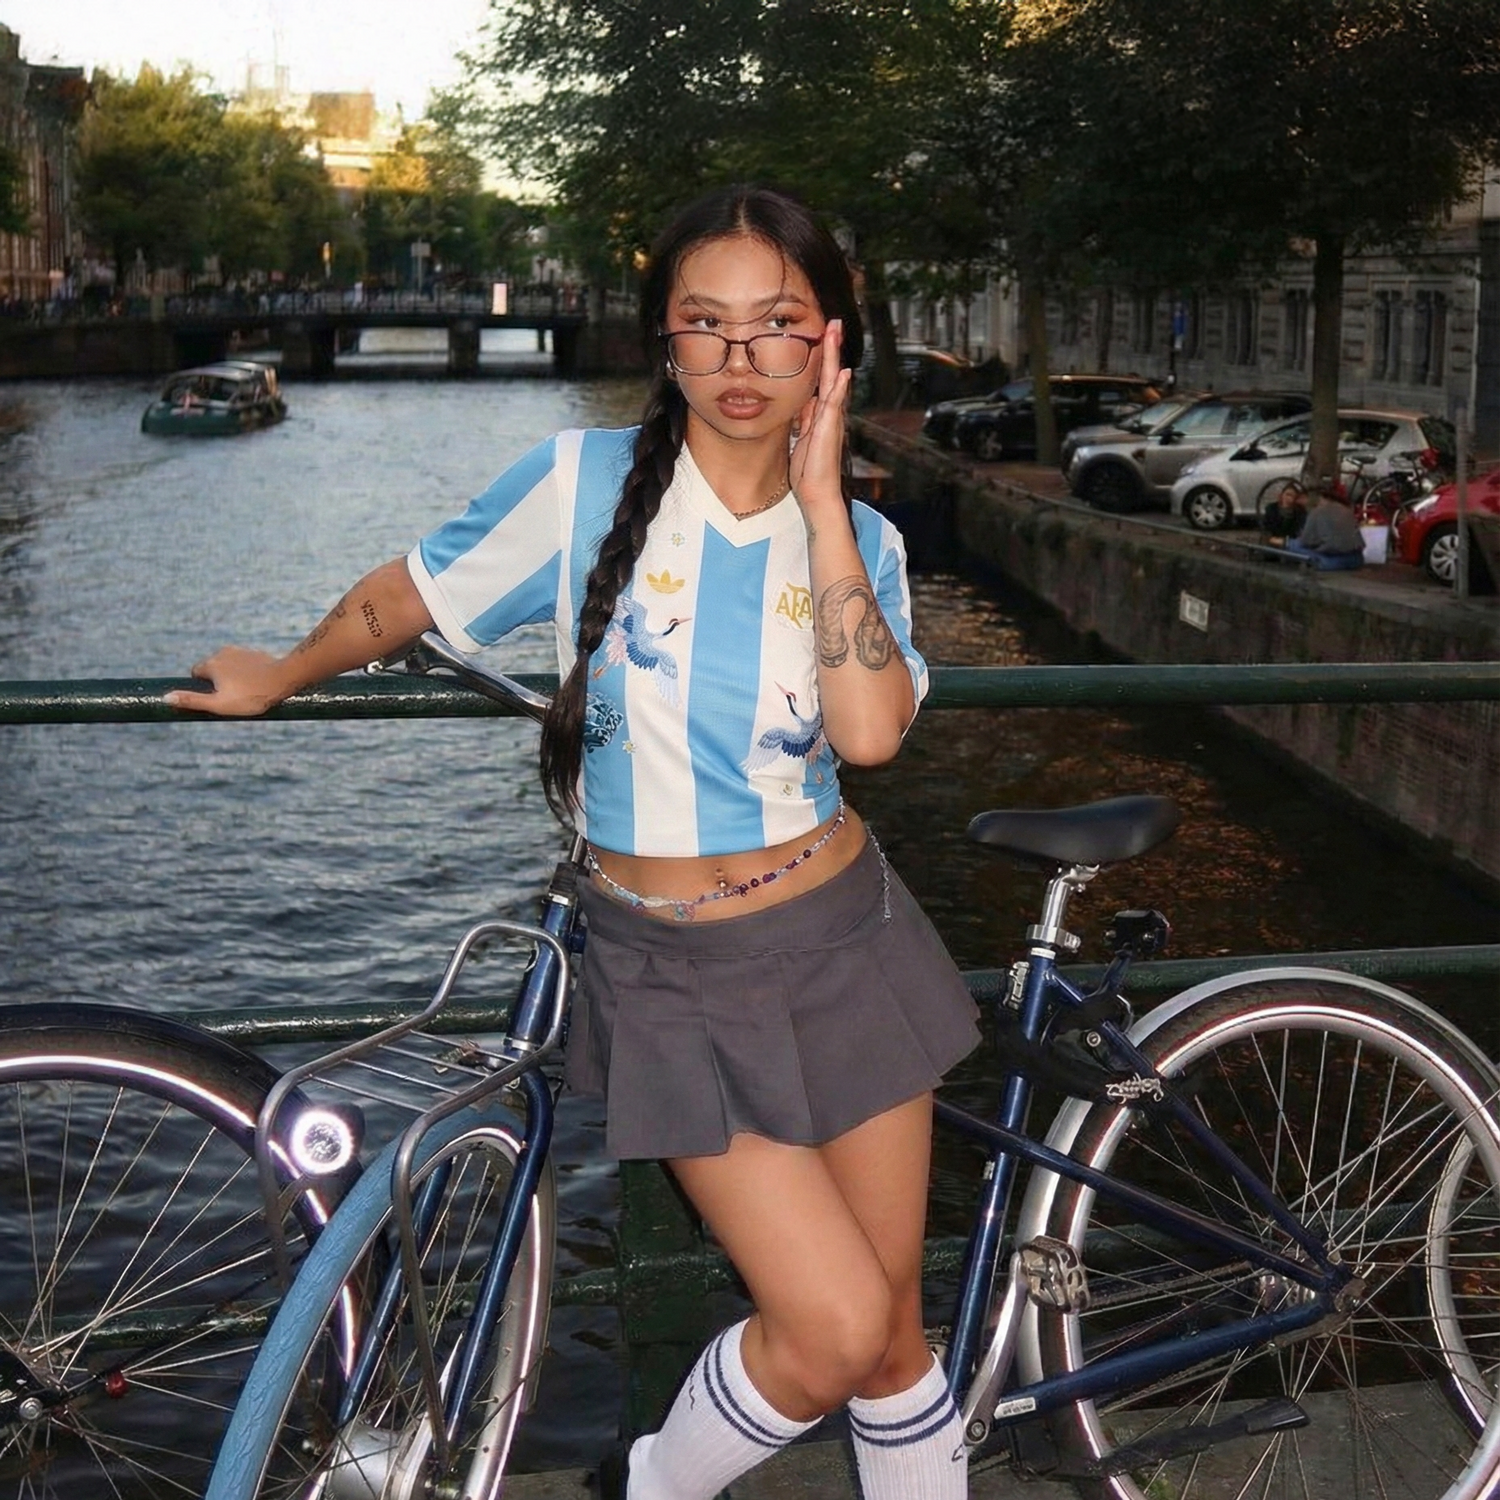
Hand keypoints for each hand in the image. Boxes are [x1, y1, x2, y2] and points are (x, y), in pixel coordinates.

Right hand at [163, 645, 288, 716]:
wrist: (284, 679)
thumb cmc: (251, 695)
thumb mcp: (219, 704)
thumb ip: (192, 701)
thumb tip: (166, 698)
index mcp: (211, 663)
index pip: (196, 673)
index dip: (203, 687)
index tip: (216, 697)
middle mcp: (222, 652)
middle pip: (212, 668)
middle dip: (218, 682)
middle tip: (234, 697)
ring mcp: (240, 651)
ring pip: (229, 665)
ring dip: (232, 676)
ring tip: (247, 691)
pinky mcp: (255, 653)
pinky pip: (244, 663)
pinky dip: (246, 672)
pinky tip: (257, 683)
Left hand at [789, 319, 851, 512]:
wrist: (818, 493)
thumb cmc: (810, 471)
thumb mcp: (803, 439)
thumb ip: (806, 419)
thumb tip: (806, 402)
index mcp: (822, 415)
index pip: (824, 380)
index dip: (824, 359)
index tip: (824, 336)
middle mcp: (830, 414)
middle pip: (832, 374)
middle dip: (833, 348)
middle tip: (835, 323)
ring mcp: (832, 421)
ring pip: (834, 382)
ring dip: (835, 358)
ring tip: (836, 334)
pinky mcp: (830, 430)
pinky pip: (835, 405)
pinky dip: (839, 388)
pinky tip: (843, 373)